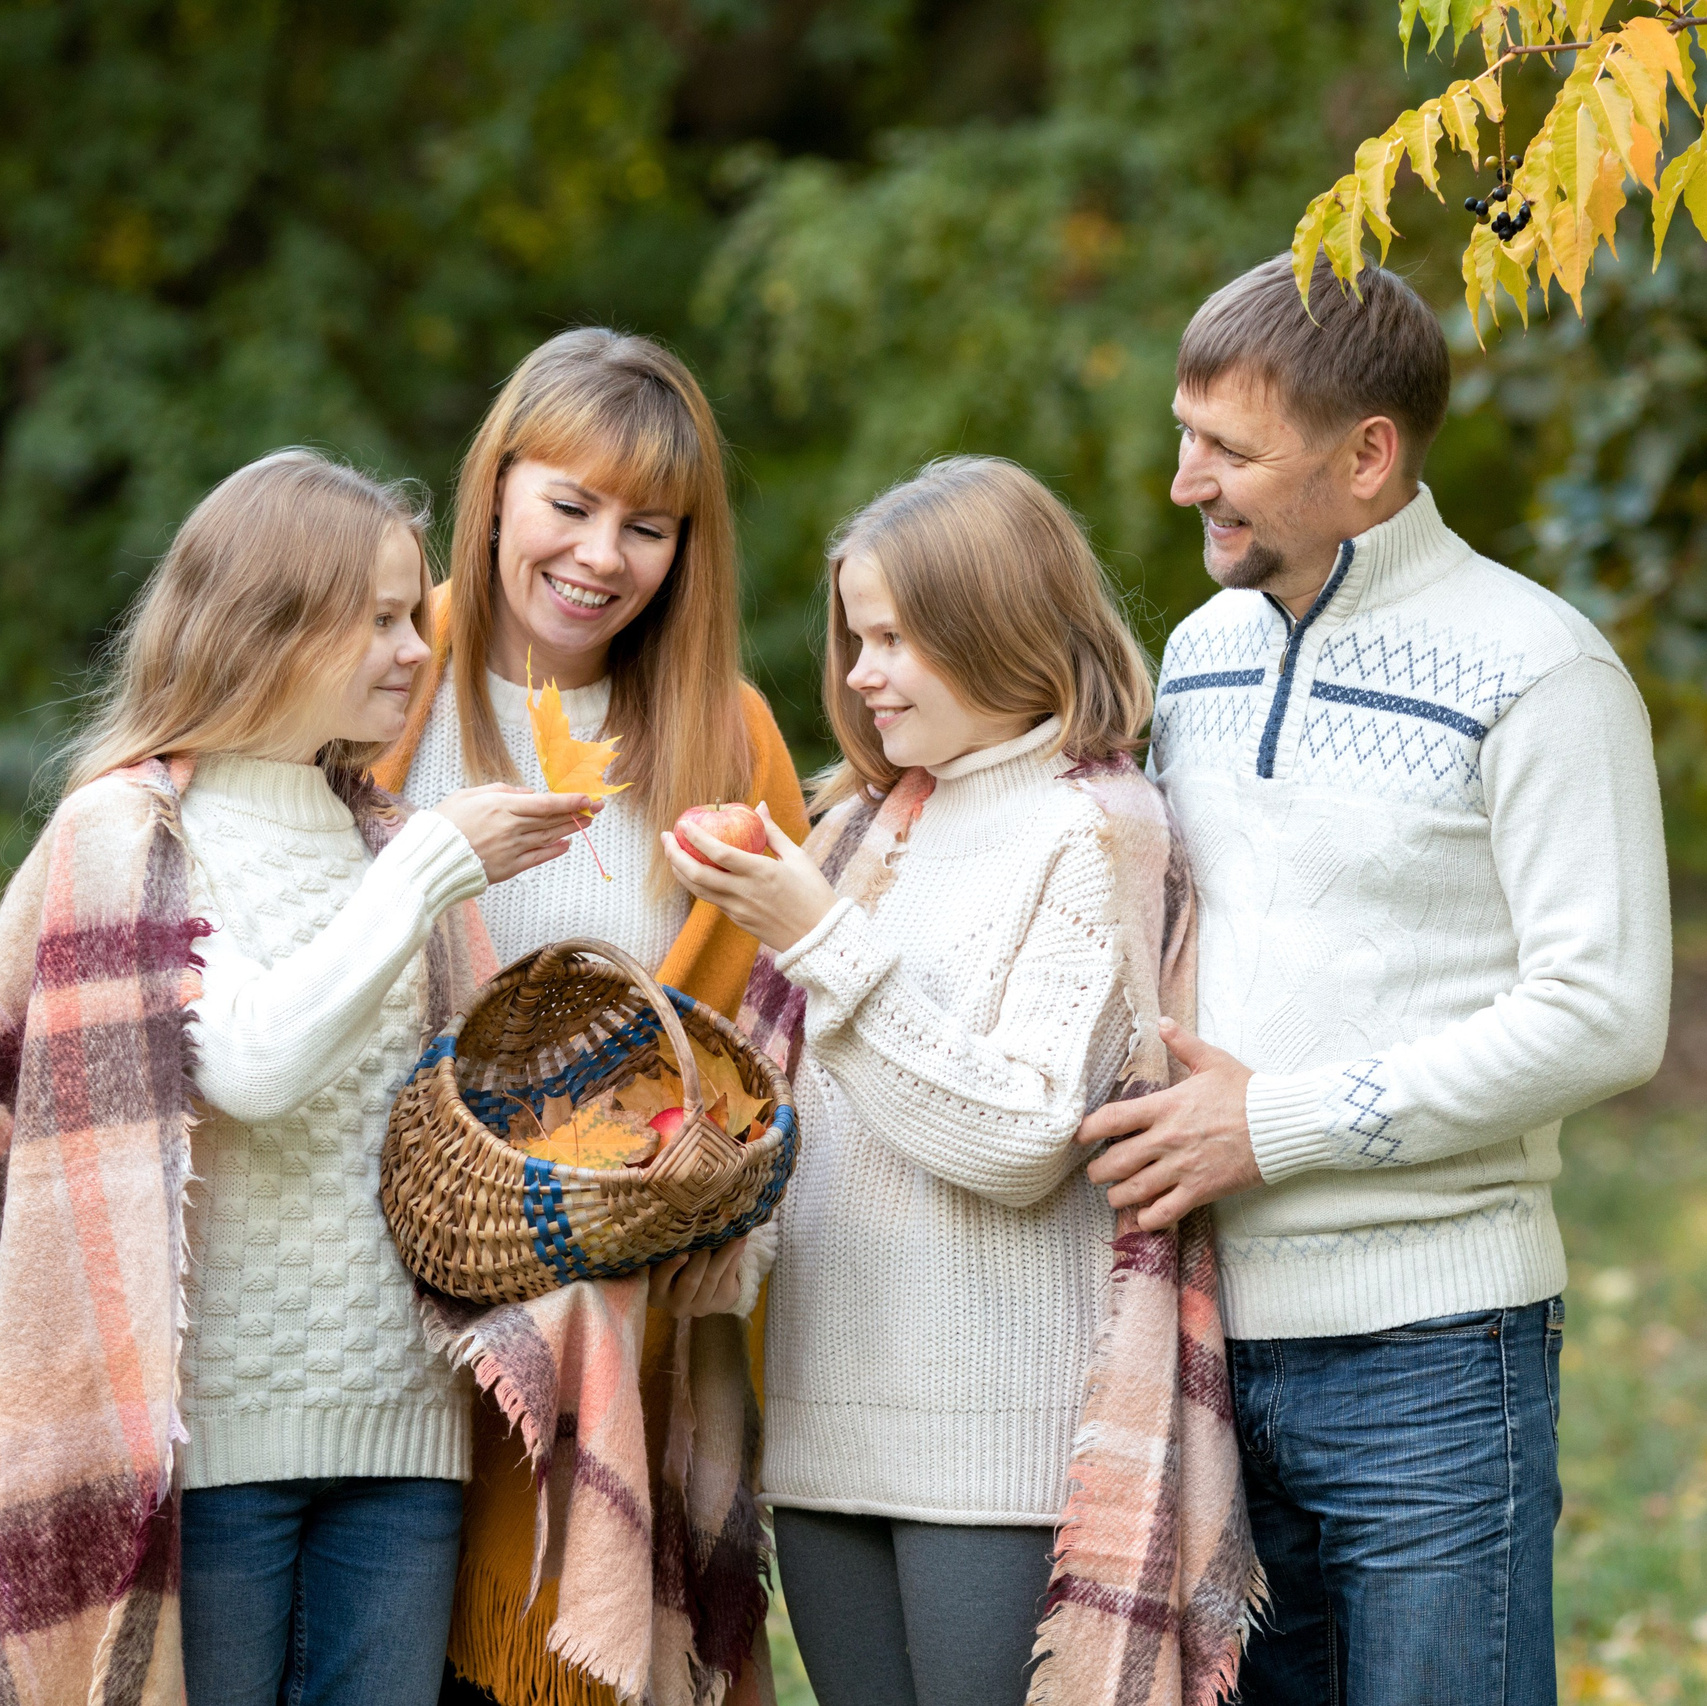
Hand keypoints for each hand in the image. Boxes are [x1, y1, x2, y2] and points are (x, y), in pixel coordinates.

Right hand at [430, 785, 599, 884]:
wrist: (431, 859)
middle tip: (597, 807)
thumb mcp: (468, 795)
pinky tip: (566, 844)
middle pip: (552, 819)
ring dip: (570, 829)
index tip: (588, 797)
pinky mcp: (509, 867)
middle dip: (577, 812)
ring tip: (587, 822)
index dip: (569, 801)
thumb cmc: (445, 824)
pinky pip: (538, 858)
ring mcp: (512, 849)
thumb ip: (499, 791)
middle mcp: (511, 828)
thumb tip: (526, 792)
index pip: (545, 803)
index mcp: (502, 807)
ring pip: (549, 837)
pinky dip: (554, 850)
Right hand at [648, 1238, 746, 1317]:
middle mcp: (676, 1306)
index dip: (671, 1267)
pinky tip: (739, 1243)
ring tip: (732, 1237)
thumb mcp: (668, 1259)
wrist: (701, 1286)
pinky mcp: (719, 1303)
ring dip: (723, 1255)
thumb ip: (673, 1249)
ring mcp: (699, 1307)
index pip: (660, 1280)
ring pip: (711, 1278)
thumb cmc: (678, 1266)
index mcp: (657, 1294)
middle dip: (701, 1257)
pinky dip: (733, 1258)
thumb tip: (689, 1228)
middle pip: (690, 1281)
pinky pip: (727, 1278)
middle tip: (708, 1236)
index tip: (683, 1254)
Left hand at [660, 802, 836, 953]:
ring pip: (698, 891)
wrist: (820, 938)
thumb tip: (759, 806)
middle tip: (666, 837)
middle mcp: (744, 892)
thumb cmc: (814, 893)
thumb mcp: (798, 857)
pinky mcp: (738, 921)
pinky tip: (694, 871)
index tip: (683, 823)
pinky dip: (698, 884)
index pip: (719, 852)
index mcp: (761, 872)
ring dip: (680, 871)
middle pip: (697, 875)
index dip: (696, 837)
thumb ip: (773, 832)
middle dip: (675, 855)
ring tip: (672, 853)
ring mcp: (738, 910)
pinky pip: (712, 900)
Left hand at [1076, 1018, 1262, 1229]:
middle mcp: (1167, 1139)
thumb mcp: (1212, 1060)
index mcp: (1165, 1107)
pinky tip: (1145, 1215)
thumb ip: (1182, 1043)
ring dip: (1118, 1196)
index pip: (1112, 1119)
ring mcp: (1183, 1167)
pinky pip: (1165, 1212)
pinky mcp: (1201, 1190)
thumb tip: (1162, 1022)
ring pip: (1135, 1190)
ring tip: (1116, 1195)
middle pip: (1116, 1162)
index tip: (1079, 1137)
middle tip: (1096, 1173)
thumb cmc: (1247, 1092)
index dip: (1088, 1130)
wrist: (1280, 1124)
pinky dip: (1149, 1218)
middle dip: (1098, 1171)